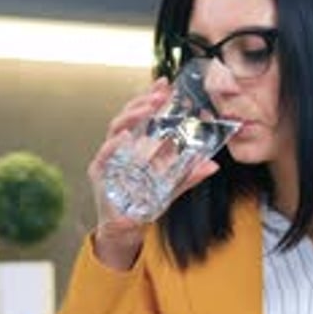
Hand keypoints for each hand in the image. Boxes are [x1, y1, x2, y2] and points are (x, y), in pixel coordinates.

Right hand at [88, 78, 218, 269]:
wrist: (125, 229)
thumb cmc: (144, 204)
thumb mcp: (171, 188)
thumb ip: (189, 175)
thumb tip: (213, 165)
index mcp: (134, 145)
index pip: (141, 115)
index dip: (150, 97)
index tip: (165, 83)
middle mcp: (119, 147)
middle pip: (127, 116)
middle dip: (142, 102)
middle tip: (159, 95)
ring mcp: (107, 158)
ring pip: (115, 129)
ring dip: (131, 116)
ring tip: (147, 108)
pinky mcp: (99, 173)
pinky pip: (104, 155)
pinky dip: (114, 145)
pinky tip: (124, 138)